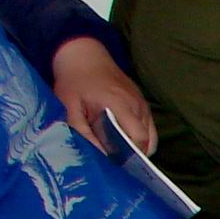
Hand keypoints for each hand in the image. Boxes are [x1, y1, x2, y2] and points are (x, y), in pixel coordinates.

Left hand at [53, 37, 154, 153]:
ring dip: (137, 146)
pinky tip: (122, 137)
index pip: (139, 138)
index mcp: (120, 104)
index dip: (131, 155)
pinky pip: (148, 128)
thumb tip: (99, 156)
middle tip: (115, 159)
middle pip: (148, 140)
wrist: (84, 56)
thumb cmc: (74, 82)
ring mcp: (141, 102)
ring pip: (150, 136)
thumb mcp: (68, 107)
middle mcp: (136, 104)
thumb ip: (82, 131)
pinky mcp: (142, 102)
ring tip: (117, 148)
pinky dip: (139, 137)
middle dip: (134, 154)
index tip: (116, 162)